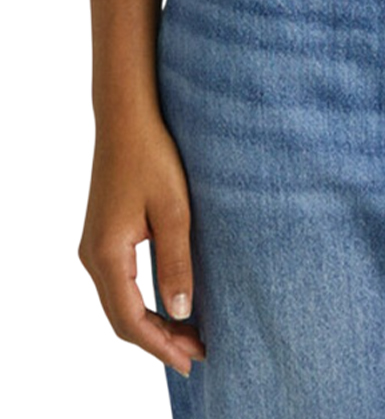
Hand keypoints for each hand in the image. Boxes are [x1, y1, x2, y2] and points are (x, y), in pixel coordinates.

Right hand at [78, 110, 205, 377]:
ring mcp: (94, 247)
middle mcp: (93, 256)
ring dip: (151, 323)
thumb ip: (176, 262)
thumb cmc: (152, 156)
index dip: (161, 346)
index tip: (191, 361)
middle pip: (122, 318)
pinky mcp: (104, 236)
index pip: (131, 320)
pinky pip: (120, 284)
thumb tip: (181, 313)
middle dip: (158, 341)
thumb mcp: (174, 210)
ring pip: (120, 303)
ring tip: (188, 337)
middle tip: (196, 355)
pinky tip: (169, 305)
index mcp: (108, 254)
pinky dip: (143, 303)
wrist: (126, 118)